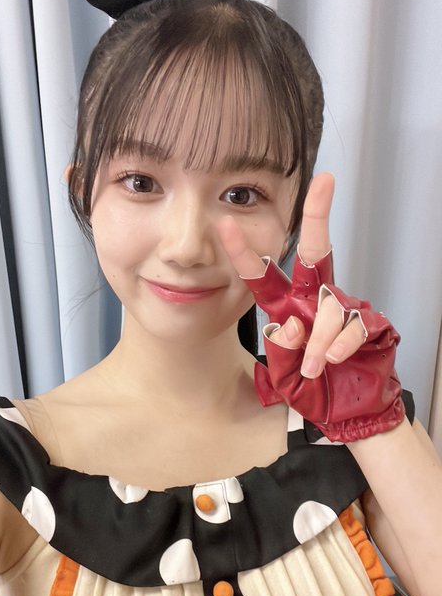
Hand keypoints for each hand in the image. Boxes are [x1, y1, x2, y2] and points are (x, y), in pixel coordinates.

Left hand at [218, 172, 404, 441]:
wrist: (349, 412)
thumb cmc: (313, 389)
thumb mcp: (285, 374)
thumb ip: (282, 350)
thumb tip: (285, 327)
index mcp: (286, 309)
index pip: (262, 277)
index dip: (243, 251)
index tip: (225, 222)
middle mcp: (313, 301)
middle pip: (314, 252)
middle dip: (318, 216)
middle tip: (323, 182)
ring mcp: (343, 308)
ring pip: (328, 304)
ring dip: (318, 339)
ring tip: (313, 367)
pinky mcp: (370, 322)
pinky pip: (352, 324)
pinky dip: (339, 346)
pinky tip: (333, 361)